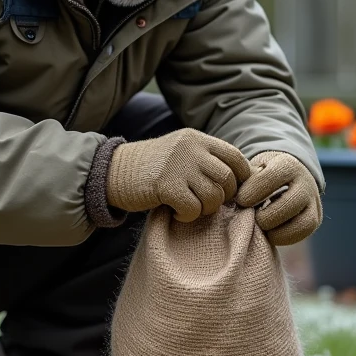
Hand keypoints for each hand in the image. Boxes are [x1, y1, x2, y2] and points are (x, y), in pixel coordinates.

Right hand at [106, 129, 251, 222]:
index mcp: (197, 139)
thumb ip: (206, 160)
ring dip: (205, 209)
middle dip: (223, 197)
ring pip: (214, 196)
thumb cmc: (151, 168)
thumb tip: (243, 179)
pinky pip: (193, 208)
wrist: (112, 171)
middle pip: (228, 179)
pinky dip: (188, 216)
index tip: (229, 191)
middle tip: (207, 203)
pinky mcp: (166, 185)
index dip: (240, 178)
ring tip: (190, 207)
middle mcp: (191, 148)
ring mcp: (179, 166)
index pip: (235, 157)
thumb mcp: (181, 153)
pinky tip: (176, 213)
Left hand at [235, 151, 322, 245]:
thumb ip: (244, 179)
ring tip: (260, 225)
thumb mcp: (253, 169)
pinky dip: (283, 237)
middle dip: (263, 216)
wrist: (287, 178)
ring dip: (275, 229)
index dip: (251, 193)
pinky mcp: (315, 219)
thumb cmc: (261, 175)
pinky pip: (303, 233)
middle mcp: (305, 182)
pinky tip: (269, 232)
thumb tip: (232, 192)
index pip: (270, 179)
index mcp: (287, 165)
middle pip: (287, 205)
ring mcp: (313, 202)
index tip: (239, 200)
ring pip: (300, 223)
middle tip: (250, 216)